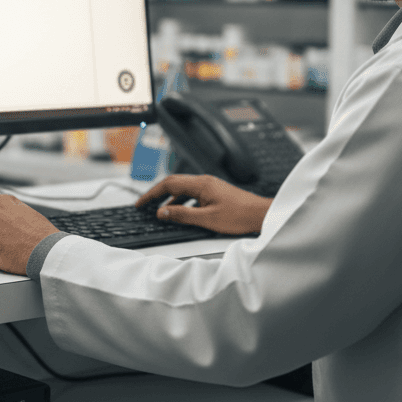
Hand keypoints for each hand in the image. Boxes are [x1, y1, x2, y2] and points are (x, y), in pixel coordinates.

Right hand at [136, 174, 271, 234]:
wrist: (261, 215)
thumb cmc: (240, 216)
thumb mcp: (207, 219)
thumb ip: (182, 215)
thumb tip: (162, 213)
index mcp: (201, 184)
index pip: (168, 184)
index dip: (152, 194)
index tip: (141, 204)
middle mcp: (204, 181)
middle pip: (173, 183)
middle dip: (157, 194)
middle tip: (144, 205)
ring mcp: (210, 186)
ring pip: (183, 189)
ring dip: (169, 199)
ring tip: (160, 212)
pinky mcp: (215, 192)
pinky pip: (192, 194)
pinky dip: (182, 202)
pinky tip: (181, 212)